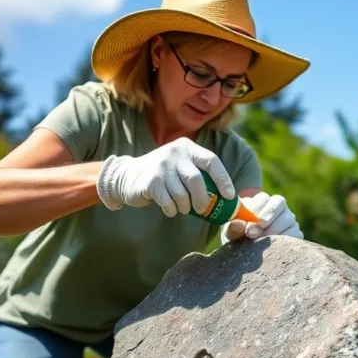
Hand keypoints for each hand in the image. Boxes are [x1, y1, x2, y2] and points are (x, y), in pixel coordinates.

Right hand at [96, 137, 234, 215]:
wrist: (128, 176)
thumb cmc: (164, 176)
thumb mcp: (182, 167)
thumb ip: (201, 176)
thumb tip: (228, 200)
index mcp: (187, 147)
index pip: (211, 161)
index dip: (223, 179)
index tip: (229, 196)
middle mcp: (175, 152)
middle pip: (197, 180)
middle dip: (202, 199)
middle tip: (202, 208)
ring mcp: (161, 165)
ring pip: (182, 194)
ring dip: (185, 206)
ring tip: (181, 207)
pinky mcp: (150, 181)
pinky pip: (168, 202)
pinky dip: (172, 210)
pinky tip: (169, 208)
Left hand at [222, 192, 302, 243]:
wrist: (249, 254)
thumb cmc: (239, 237)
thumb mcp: (232, 233)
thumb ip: (232, 228)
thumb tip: (237, 224)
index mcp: (261, 202)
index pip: (263, 198)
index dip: (256, 209)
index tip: (247, 224)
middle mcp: (277, 207)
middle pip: (279, 202)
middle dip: (267, 215)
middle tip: (253, 232)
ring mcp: (288, 219)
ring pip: (288, 218)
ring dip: (274, 229)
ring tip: (261, 241)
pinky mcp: (296, 233)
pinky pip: (295, 233)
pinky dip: (285, 239)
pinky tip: (273, 247)